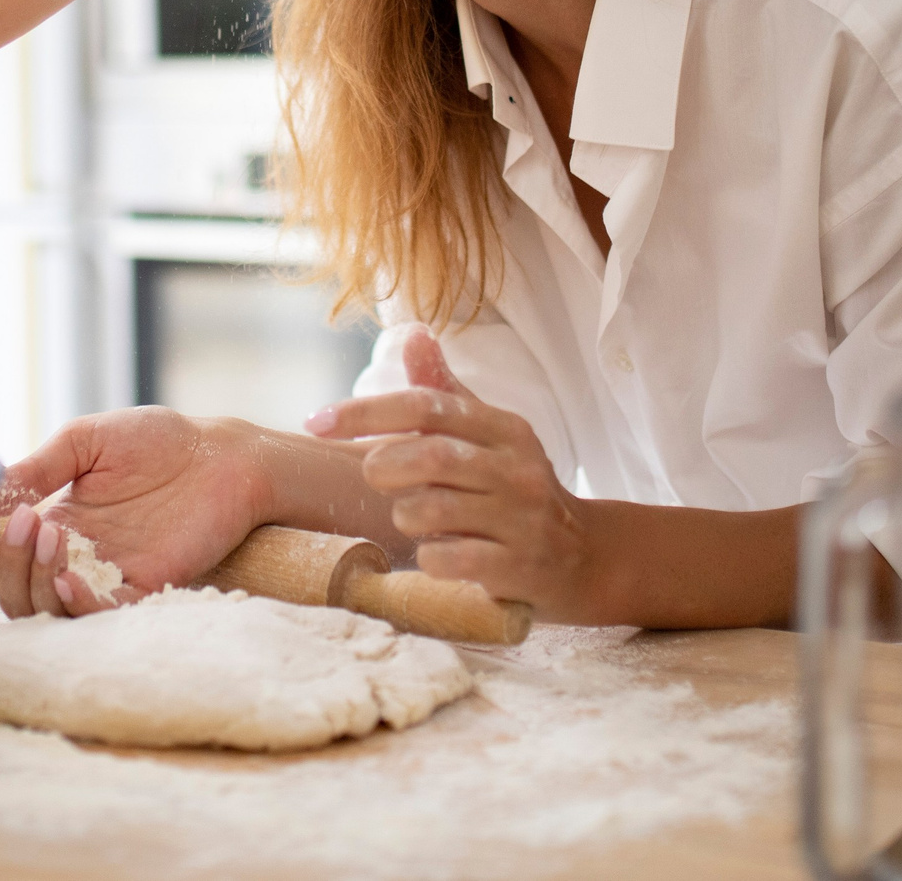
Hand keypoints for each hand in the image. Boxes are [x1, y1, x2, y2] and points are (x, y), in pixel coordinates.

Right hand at [0, 408, 272, 617]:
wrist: (222, 455)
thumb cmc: (157, 440)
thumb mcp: (85, 441)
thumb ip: (40, 467)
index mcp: (54, 521)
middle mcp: (74, 556)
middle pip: (14, 589)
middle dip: (8, 564)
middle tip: (30, 524)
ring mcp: (106, 576)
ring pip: (48, 608)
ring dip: (36, 580)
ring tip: (52, 536)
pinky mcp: (143, 589)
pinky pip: (100, 615)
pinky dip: (76, 603)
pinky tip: (68, 576)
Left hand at [304, 328, 603, 620]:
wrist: (585, 557)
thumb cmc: (514, 489)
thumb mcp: (488, 436)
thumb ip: (444, 390)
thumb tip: (413, 334)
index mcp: (505, 428)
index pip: (427, 405)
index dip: (365, 411)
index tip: (316, 421)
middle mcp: (519, 469)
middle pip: (429, 456)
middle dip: (384, 467)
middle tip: (378, 477)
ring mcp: (523, 520)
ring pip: (432, 510)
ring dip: (405, 515)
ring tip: (415, 517)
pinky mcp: (521, 568)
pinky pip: (449, 560)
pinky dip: (430, 558)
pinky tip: (439, 553)